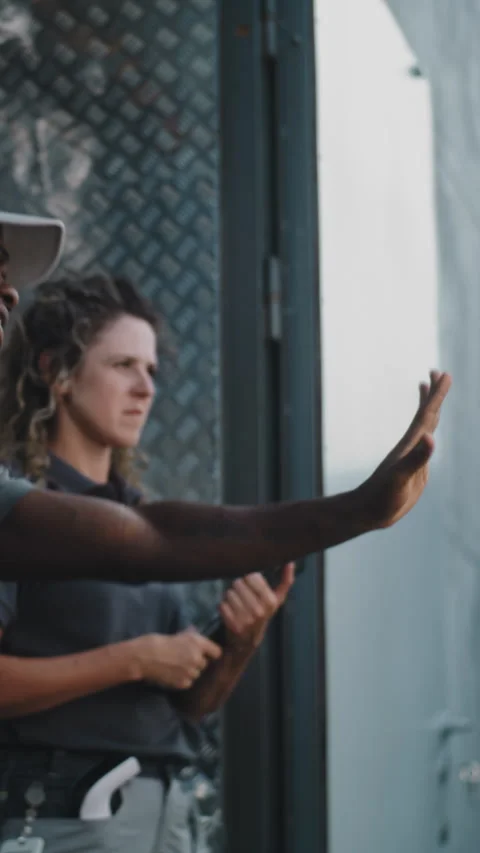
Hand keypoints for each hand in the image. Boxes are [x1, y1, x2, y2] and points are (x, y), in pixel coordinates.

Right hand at [131, 629, 222, 689]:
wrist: (144, 656)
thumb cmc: (159, 641)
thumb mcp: (178, 634)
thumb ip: (191, 637)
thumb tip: (197, 633)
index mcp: (198, 643)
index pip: (217, 652)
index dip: (210, 653)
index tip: (205, 653)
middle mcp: (197, 658)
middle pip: (205, 664)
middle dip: (196, 662)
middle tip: (183, 659)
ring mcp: (191, 672)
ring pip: (196, 674)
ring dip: (189, 672)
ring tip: (175, 666)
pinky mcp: (183, 683)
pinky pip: (188, 682)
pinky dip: (182, 680)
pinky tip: (172, 673)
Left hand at [220, 563, 294, 650]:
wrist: (248, 641)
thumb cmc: (263, 614)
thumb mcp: (277, 599)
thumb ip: (285, 580)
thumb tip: (290, 562)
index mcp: (271, 601)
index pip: (252, 576)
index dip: (249, 578)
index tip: (251, 586)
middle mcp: (259, 611)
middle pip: (238, 583)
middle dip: (239, 587)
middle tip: (243, 596)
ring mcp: (246, 619)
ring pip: (229, 593)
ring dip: (230, 597)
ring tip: (237, 604)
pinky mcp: (232, 625)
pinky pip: (222, 604)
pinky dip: (224, 606)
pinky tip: (230, 612)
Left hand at [359, 370, 450, 528]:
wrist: (369, 511)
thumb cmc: (382, 496)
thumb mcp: (401, 478)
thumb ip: (416, 458)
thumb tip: (430, 437)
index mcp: (410, 445)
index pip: (426, 415)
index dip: (436, 395)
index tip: (443, 374)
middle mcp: (412, 446)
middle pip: (425, 414)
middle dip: (433, 394)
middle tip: (439, 372)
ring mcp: (412, 456)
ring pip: (424, 426)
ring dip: (429, 407)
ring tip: (429, 389)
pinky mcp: (414, 468)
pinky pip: (424, 445)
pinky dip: (427, 432)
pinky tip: (428, 433)